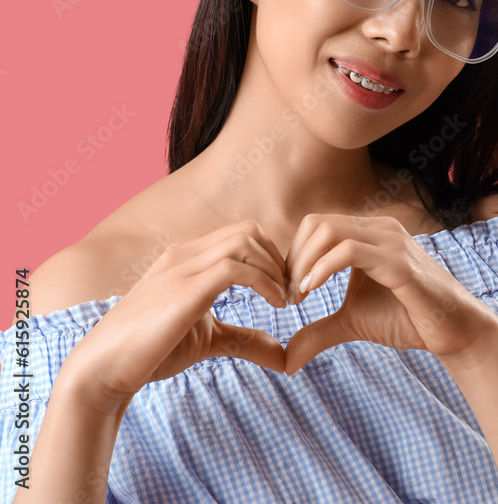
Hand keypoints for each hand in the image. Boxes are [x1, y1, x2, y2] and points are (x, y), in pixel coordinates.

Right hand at [60, 220, 287, 413]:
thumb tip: (284, 356)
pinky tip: (275, 306)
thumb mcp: (208, 340)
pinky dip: (265, 282)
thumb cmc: (150, 352)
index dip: (273, 257)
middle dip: (279, 258)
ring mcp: (182, 269)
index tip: (287, 288)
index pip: (242, 234)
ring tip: (285, 300)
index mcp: (187, 259)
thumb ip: (244, 340)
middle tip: (291, 293)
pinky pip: (234, 268)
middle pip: (249, 230)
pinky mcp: (183, 291)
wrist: (102, 370)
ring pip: (244, 241)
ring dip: (275, 269)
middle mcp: (184, 255)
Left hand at [283, 214, 497, 373]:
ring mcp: (391, 242)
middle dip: (293, 259)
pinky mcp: (399, 262)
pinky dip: (321, 269)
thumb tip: (286, 361)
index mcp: (368, 234)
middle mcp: (380, 229)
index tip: (288, 292)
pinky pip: (349, 250)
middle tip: (289, 296)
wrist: (452, 331)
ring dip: (303, 264)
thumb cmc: (408, 319)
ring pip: (329, 230)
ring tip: (298, 296)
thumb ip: (319, 332)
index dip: (293, 255)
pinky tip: (312, 291)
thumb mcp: (352, 323)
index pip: (316, 225)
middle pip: (316, 223)